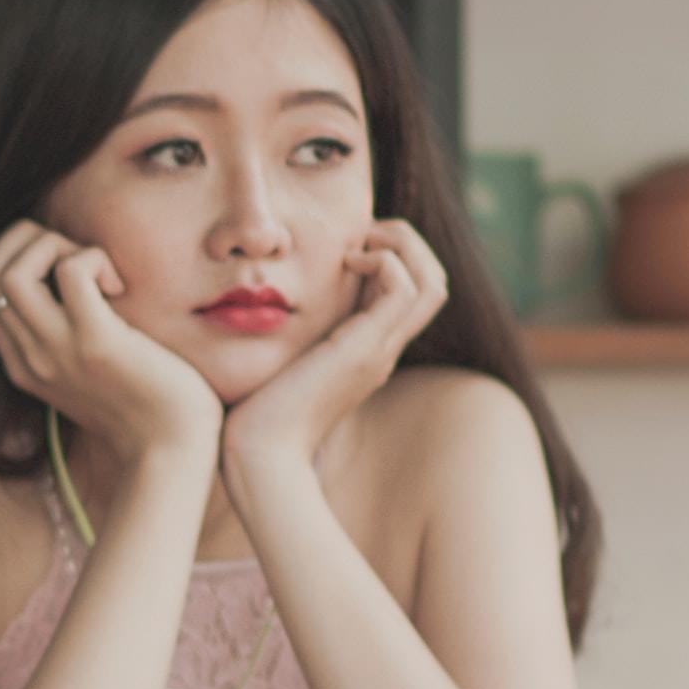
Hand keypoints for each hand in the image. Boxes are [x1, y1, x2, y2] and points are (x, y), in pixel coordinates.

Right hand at [0, 221, 222, 466]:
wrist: (170, 451)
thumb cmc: (144, 407)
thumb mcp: (86, 372)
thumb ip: (64, 337)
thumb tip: (70, 282)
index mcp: (21, 364)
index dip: (13, 255)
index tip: (60, 266)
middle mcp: (28, 357)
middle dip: (26, 240)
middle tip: (75, 257)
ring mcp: (57, 350)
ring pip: (12, 271)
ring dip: (53, 245)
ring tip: (95, 269)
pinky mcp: (95, 342)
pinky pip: (72, 271)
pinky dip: (93, 258)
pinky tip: (119, 285)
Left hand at [221, 220, 448, 484]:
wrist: (260, 456)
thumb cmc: (254, 414)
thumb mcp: (277, 361)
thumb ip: (288, 335)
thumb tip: (264, 306)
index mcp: (367, 350)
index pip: (410, 292)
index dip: (391, 255)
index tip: (347, 245)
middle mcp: (383, 349)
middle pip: (433, 282)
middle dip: (406, 242)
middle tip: (362, 233)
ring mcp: (379, 351)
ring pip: (431, 281)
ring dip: (400, 244)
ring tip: (357, 243)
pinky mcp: (364, 350)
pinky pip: (404, 288)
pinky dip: (383, 260)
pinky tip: (345, 262)